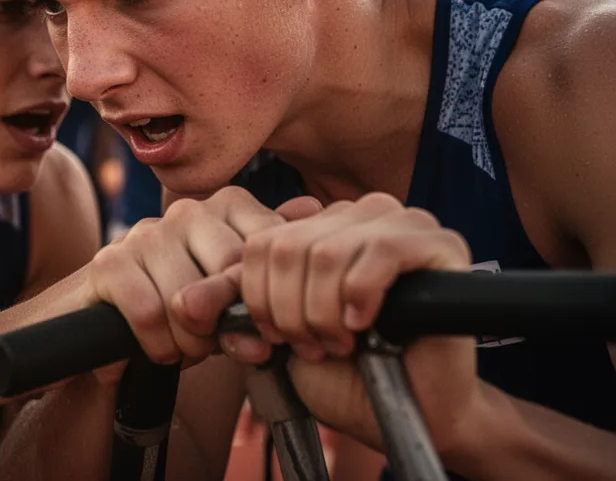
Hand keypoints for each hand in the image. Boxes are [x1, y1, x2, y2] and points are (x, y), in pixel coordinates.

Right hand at [82, 188, 321, 366]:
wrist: (112, 327)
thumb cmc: (189, 305)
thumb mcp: (240, 293)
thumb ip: (273, 266)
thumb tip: (313, 209)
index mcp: (227, 205)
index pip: (264, 250)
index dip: (263, 301)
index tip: (261, 331)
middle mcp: (187, 210)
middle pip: (228, 274)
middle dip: (225, 324)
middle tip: (216, 343)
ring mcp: (145, 233)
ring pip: (188, 299)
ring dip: (190, 342)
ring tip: (186, 346)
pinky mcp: (109, 262)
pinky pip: (150, 313)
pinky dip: (159, 346)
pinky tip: (159, 348)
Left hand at [197, 193, 483, 456]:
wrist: (410, 413)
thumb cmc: (344, 371)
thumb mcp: (276, 336)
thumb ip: (233, 312)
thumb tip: (186, 302)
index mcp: (319, 224)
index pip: (259, 241)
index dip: (258, 298)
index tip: (278, 337)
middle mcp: (358, 213)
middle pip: (288, 246)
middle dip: (290, 311)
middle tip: (313, 345)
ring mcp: (403, 223)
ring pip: (327, 251)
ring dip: (323, 313)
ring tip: (340, 342)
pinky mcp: (440, 244)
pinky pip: (381, 251)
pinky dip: (360, 296)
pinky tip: (365, 325)